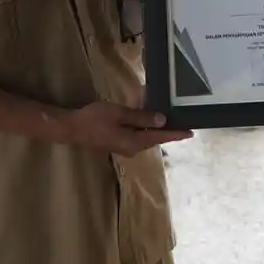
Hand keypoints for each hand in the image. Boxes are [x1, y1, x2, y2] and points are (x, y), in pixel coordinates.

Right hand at [68, 101, 192, 156]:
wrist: (71, 128)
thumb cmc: (95, 119)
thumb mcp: (120, 115)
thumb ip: (142, 118)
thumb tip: (163, 121)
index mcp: (135, 142)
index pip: (161, 137)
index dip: (176, 134)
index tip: (191, 132)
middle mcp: (133, 148)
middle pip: (155, 139)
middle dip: (169, 131)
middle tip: (182, 121)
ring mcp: (124, 146)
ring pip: (146, 137)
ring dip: (157, 129)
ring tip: (169, 118)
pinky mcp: (118, 142)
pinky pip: (138, 135)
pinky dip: (146, 127)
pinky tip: (148, 118)